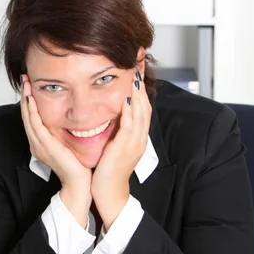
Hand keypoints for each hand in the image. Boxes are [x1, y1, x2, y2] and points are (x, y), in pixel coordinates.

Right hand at [20, 75, 91, 226]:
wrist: (80, 183)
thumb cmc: (78, 166)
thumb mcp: (69, 144)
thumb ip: (66, 132)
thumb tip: (71, 117)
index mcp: (41, 143)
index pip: (32, 118)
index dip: (29, 101)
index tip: (30, 84)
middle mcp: (36, 144)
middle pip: (27, 115)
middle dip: (25, 96)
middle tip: (24, 78)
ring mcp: (39, 145)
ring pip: (28, 118)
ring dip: (26, 99)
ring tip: (25, 84)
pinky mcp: (45, 146)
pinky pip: (36, 125)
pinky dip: (32, 111)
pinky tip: (31, 99)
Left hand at [92, 72, 151, 229]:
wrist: (108, 192)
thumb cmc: (108, 170)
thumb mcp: (114, 146)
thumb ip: (116, 131)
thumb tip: (111, 116)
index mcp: (137, 136)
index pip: (142, 105)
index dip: (140, 86)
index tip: (137, 68)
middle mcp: (139, 137)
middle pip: (145, 104)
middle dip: (142, 82)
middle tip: (140, 61)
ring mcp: (134, 143)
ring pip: (141, 112)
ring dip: (138, 91)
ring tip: (135, 72)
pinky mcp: (125, 148)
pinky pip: (130, 125)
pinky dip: (130, 110)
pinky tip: (128, 97)